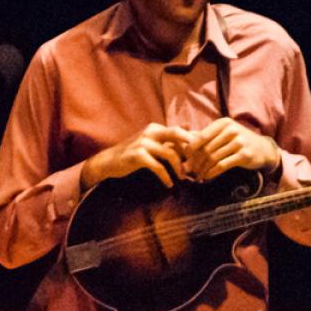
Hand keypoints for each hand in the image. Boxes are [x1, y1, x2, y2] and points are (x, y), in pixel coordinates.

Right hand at [80, 123, 194, 189]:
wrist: (109, 161)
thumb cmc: (133, 153)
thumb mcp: (152, 142)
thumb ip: (169, 137)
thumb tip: (188, 126)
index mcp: (156, 128)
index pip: (181, 132)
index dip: (193, 144)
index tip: (201, 158)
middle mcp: (151, 131)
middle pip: (178, 135)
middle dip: (191, 150)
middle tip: (197, 165)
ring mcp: (144, 142)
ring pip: (170, 153)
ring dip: (179, 168)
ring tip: (182, 178)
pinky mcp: (138, 155)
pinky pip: (158, 166)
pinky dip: (166, 177)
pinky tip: (169, 184)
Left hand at [184, 117, 280, 180]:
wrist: (262, 149)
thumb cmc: (238, 140)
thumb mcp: (224, 133)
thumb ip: (206, 136)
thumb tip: (182, 141)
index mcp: (223, 123)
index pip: (202, 136)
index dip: (191, 148)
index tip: (185, 157)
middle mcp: (231, 130)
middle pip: (206, 148)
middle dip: (196, 161)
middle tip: (190, 170)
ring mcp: (239, 142)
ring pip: (213, 158)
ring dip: (203, 169)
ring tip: (198, 175)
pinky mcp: (244, 155)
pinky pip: (222, 165)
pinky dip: (212, 173)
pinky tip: (207, 177)